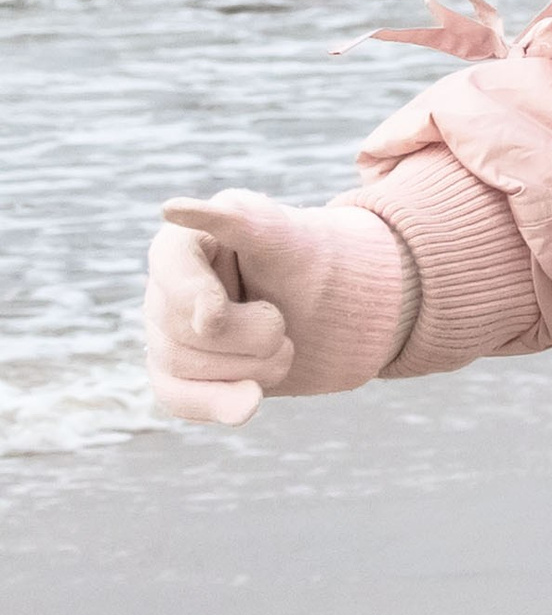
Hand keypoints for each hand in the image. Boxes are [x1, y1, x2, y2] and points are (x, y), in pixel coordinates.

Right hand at [146, 192, 411, 426]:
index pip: (167, 268)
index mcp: (182, 244)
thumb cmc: (301, 257)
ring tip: (285, 347)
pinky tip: (248, 405)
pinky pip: (179, 398)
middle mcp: (163, 290)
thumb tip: (172, 209)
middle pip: (177, 327)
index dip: (191, 295)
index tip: (215, 316)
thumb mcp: (282, 234)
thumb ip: (238, 226)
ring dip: (246, 365)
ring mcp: (166, 335)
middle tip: (283, 324)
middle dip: (244, 334)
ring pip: (179, 366)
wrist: (324, 303)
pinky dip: (215, 403)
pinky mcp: (180, 374)